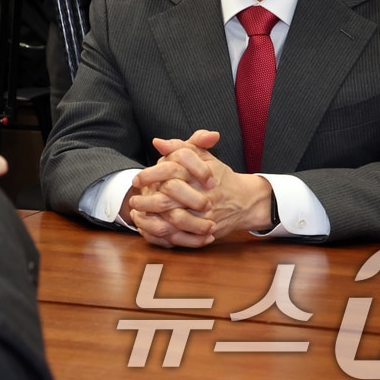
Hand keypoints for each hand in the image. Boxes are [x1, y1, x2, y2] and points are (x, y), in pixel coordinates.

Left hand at [126, 130, 273, 247]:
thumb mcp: (204, 157)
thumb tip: (158, 142)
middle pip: (168, 197)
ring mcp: (204, 215)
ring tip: (138, 215)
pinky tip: (151, 228)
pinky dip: (163, 234)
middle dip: (147, 200)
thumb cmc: (220, 176)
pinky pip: (181, 236)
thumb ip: (181, 147)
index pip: (170, 170)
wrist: (246, 201)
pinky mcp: (206, 230)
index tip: (136, 180)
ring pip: (173, 219)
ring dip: (152, 219)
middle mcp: (201, 194)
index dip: (150, 175)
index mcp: (198, 173)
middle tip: (134, 200)